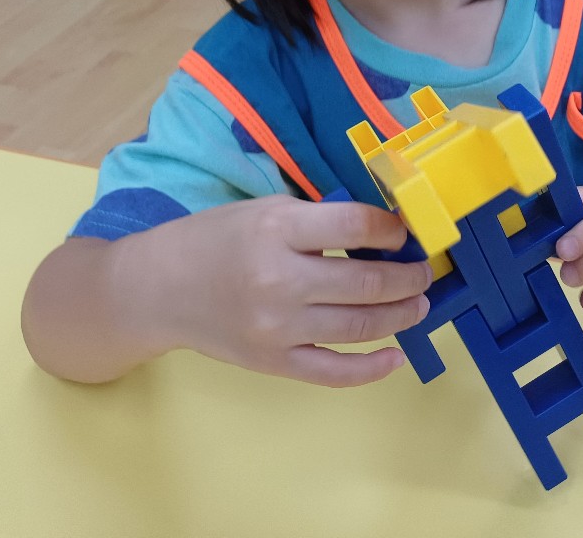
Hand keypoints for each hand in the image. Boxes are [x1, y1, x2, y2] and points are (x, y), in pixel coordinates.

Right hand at [126, 195, 431, 386]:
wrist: (157, 289)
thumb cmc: (215, 240)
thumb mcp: (264, 210)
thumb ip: (318, 219)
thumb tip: (383, 228)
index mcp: (276, 230)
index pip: (355, 226)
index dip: (392, 228)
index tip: (405, 231)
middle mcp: (278, 280)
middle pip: (366, 283)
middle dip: (408, 277)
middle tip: (425, 272)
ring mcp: (277, 328)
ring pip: (360, 327)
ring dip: (401, 316)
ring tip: (419, 304)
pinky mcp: (273, 362)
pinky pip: (333, 372)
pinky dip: (372, 369)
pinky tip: (396, 356)